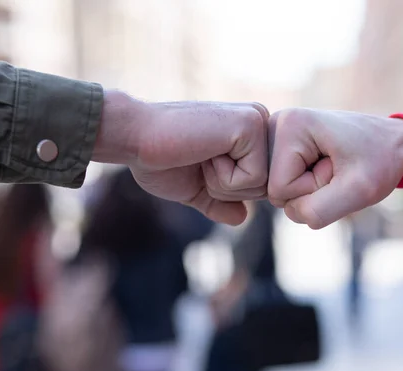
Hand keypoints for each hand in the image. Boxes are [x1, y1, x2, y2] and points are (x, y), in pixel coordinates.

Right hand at [93, 91, 268, 224]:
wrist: (134, 139)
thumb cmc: (160, 161)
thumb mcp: (195, 188)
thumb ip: (219, 202)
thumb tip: (242, 218)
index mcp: (248, 133)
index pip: (261, 184)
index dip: (228, 191)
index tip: (200, 166)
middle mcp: (259, 121)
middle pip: (267, 186)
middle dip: (229, 190)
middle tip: (200, 162)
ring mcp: (257, 120)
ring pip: (263, 185)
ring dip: (224, 184)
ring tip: (201, 157)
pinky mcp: (251, 125)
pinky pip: (255, 177)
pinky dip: (224, 178)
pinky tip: (205, 154)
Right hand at [267, 108, 402, 228]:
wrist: (394, 143)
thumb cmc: (381, 160)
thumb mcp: (358, 191)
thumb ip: (320, 210)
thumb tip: (292, 213)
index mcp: (289, 125)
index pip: (280, 189)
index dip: (313, 189)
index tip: (338, 167)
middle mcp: (275, 124)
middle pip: (276, 191)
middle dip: (310, 189)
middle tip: (337, 167)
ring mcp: (276, 135)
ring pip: (280, 191)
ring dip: (310, 188)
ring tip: (334, 166)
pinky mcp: (281, 146)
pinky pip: (285, 186)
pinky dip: (307, 185)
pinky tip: (324, 166)